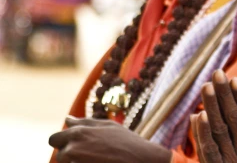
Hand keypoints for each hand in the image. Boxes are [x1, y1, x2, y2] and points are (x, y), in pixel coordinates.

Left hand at [48, 117, 170, 162]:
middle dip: (67, 155)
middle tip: (88, 155)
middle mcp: (73, 147)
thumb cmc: (126, 142)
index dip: (64, 142)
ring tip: (98, 159)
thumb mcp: (107, 126)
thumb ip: (84, 122)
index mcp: (78, 132)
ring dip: (76, 162)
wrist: (141, 160)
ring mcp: (75, 161)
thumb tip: (67, 119)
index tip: (78, 145)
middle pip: (59, 154)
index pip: (54, 139)